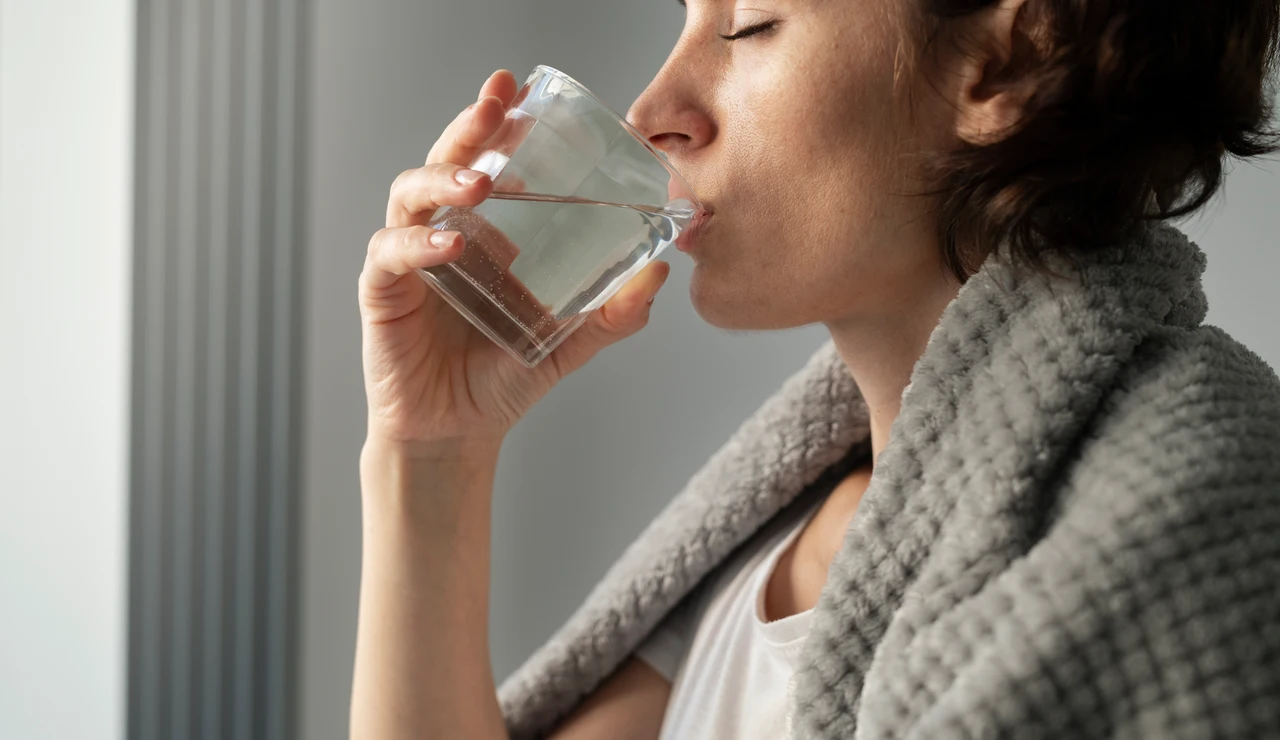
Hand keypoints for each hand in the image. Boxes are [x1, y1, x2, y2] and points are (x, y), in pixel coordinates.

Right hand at [359, 69, 671, 449]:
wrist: (457, 434)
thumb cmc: (501, 379)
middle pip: (446, 159)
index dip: (500, 123)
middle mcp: (442, 232)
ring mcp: (409, 258)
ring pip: (410, 193)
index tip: (524, 91)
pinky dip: (418, 242)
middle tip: (496, 103)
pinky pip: (391, 253)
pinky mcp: (381, 291)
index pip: (487, 161)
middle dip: (470, 126)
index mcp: (485, 232)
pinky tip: (452, 242)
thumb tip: (659, 274)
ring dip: (444, 177)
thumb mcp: (567, 342)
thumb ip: (611, 313)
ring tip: (481, 181)